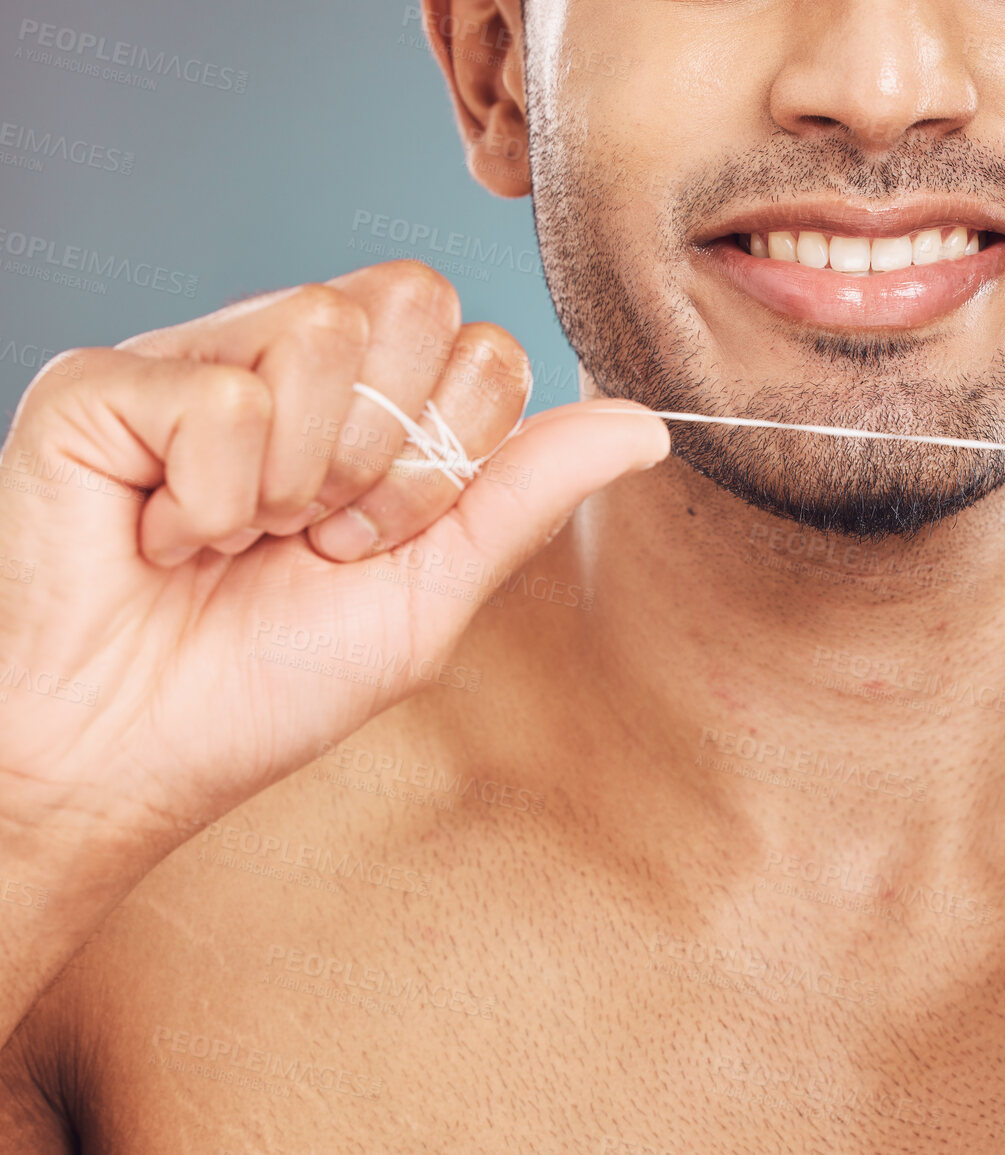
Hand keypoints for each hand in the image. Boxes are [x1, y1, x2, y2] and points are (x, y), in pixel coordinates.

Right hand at [0, 260, 667, 865]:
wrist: (130, 754)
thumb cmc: (269, 685)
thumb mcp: (430, 595)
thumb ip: (528, 496)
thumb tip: (649, 425)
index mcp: (372, 407)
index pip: (482, 345)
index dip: (454, 454)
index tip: (379, 542)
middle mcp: (289, 365)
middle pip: (416, 300)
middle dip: (390, 452)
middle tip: (318, 535)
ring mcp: (198, 361)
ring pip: (322, 327)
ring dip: (299, 475)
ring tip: (239, 538)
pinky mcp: (104, 383)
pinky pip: (218, 394)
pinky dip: (209, 501)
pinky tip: (166, 536)